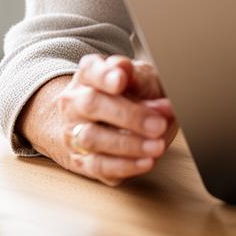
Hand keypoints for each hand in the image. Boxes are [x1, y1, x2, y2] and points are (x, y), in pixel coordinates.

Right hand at [27, 54, 177, 185]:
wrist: (104, 119)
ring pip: (92, 138)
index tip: (121, 79)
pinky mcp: (79, 160)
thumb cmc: (129, 92)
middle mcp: (75, 101)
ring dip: (129, 144)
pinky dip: (124, 165)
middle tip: (158, 124)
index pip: (91, 69)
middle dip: (128, 115)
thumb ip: (148, 86)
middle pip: (91, 104)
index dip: (105, 75)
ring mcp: (73, 132)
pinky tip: (146, 162)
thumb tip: (162, 105)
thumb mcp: (142, 78)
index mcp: (90, 74)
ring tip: (157, 146)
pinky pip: (97, 165)